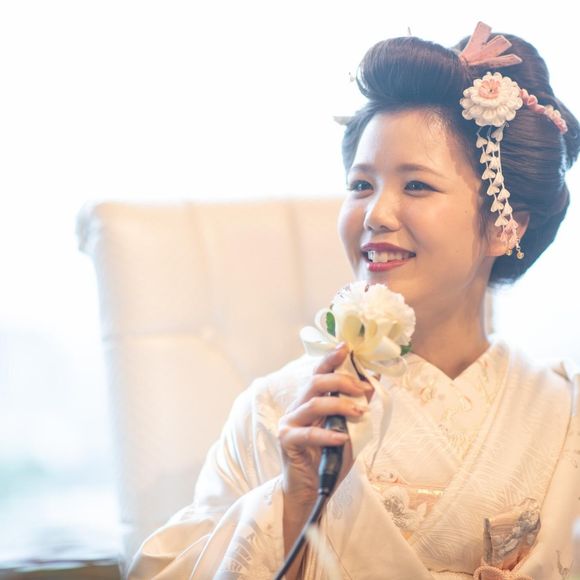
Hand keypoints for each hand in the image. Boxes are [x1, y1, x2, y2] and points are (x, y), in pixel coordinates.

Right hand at [278, 343, 370, 514]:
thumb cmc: (329, 458)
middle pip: (315, 382)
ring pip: (313, 403)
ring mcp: (289, 423)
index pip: (319, 373)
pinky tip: (342, 438)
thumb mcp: (350, 430)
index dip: (331, 358)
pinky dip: (327, 434)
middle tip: (362, 389)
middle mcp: (297, 407)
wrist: (312, 491)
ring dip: (339, 404)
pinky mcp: (286, 441)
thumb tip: (374, 383)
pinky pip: (308, 433)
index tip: (347, 347)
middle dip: (341, 381)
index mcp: (310, 400)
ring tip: (359, 412)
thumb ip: (357, 407)